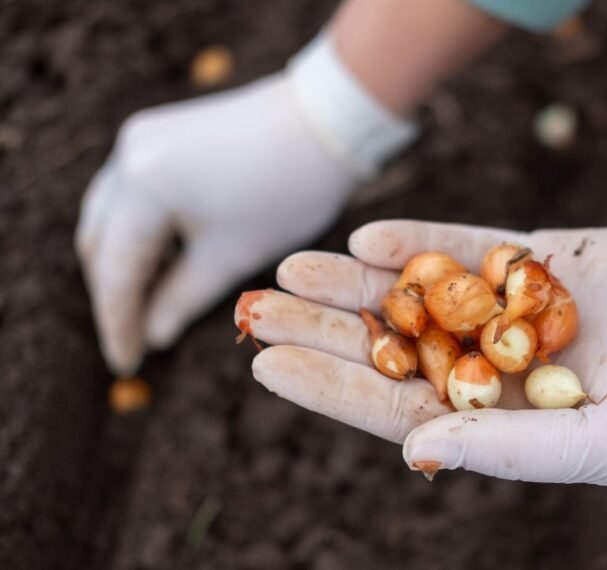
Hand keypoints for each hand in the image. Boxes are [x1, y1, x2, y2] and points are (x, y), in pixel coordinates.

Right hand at [75, 36, 414, 372]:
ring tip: (148, 305)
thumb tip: (153, 337)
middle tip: (135, 338)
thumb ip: (182, 299)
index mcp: (141, 187)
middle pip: (101, 241)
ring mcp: (142, 139)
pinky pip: (133, 191)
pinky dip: (141, 230)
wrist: (326, 121)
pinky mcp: (161, 132)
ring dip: (124, 261)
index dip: (119, 324)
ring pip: (113, 215)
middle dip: (115, 293)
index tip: (126, 364)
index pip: (115, 272)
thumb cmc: (286, 192)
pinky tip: (163, 259)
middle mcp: (128, 156)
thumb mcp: (231, 256)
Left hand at [239, 220, 606, 486]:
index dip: (330, 388)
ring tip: (291, 266)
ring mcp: (522, 306)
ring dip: (359, 282)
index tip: (266, 366)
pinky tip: (369, 237)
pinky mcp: (551, 257)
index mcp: (507, 422)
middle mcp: (503, 364)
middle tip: (254, 308)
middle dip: (326, 329)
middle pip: (395, 348)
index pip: (398, 409)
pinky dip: (424, 242)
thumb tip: (414, 452)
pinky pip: (474, 247)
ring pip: (423, 294)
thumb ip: (511, 448)